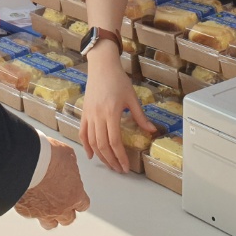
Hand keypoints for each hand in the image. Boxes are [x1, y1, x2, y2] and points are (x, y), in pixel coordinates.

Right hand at [14, 139, 89, 229]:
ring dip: (50, 216)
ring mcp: (43, 212)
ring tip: (47, 207)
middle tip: (61, 201)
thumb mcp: (68, 154)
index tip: (75, 196)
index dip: (79, 200)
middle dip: (66, 210)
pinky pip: (31, 214)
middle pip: (68, 219)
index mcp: (74, 195)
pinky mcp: (27, 211)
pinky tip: (30, 200)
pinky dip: (31, 209)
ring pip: (50, 223)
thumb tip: (68, 165)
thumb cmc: (48, 157)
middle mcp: (60, 208)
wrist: (27, 162)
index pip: (83, 205)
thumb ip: (70, 167)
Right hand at [79, 49, 156, 173]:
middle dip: (111, 160)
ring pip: (92, 141)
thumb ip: (140, 116)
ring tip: (109, 164)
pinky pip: (83, 132)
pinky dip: (86, 145)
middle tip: (118, 169)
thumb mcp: (132, 97)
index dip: (120, 156)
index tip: (125, 166)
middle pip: (102, 145)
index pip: (114, 141)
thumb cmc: (118, 79)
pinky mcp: (84, 112)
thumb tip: (152, 131)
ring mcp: (89, 114)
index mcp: (111, 112)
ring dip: (100, 155)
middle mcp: (98, 116)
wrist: (102, 65)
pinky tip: (91, 155)